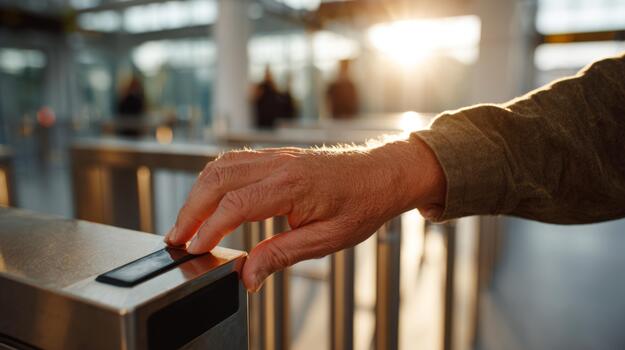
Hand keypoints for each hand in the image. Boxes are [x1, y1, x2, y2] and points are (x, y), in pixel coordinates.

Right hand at [165, 135, 444, 290]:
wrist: (382, 173)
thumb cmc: (362, 204)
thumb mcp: (327, 239)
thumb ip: (282, 255)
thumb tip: (247, 275)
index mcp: (293, 186)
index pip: (236, 205)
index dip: (208, 229)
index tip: (194, 250)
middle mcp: (279, 165)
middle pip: (218, 180)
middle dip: (190, 210)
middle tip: (176, 239)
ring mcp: (276, 157)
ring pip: (221, 166)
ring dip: (197, 193)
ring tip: (185, 222)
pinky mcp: (276, 156)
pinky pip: (234, 161)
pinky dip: (213, 179)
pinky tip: (207, 198)